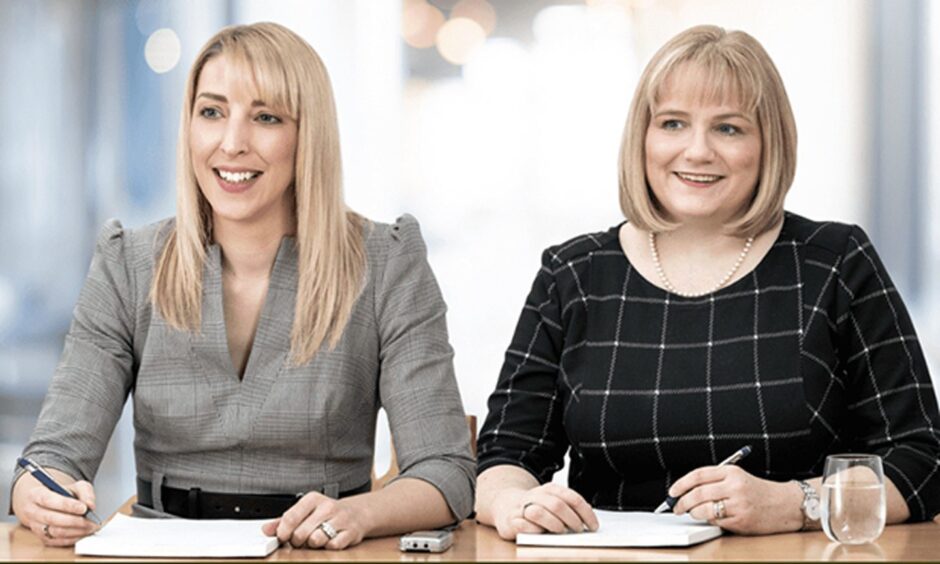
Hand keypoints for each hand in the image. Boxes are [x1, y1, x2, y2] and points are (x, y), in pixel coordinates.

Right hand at [11, 471, 98, 546]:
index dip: (67, 505)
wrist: (47, 504)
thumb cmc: (61, 493)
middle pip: (52, 518)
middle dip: (75, 521)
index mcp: (36, 494)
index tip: (83, 508)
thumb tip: (90, 505)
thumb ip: (85, 492)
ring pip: (55, 532)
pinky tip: (83, 533)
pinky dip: (73, 538)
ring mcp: (35, 527)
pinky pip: (57, 541)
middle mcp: (32, 512)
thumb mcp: (74, 486)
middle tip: (92, 520)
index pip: (49, 500)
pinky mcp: (42, 538)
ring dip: (76, 531)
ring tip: (90, 527)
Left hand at [262, 492, 369, 549]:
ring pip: (316, 540)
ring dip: (313, 545)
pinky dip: (328, 547)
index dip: (283, 532)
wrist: (357, 513)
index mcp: (313, 499)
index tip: (283, 536)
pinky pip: (332, 546)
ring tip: (316, 539)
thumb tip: (266, 530)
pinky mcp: (350, 532)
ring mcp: (340, 519)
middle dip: (298, 541)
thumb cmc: (327, 513)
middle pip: (301, 533)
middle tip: (302, 539)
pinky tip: (329, 540)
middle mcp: (327, 507)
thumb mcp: (305, 511)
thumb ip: (284, 520)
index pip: (290, 518)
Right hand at [491, 483, 598, 540]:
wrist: (506, 506)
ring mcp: (522, 507)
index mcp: (550, 489)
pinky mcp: (510, 520)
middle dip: (572, 520)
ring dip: (553, 524)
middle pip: (557, 505)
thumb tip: (588, 511)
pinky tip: (539, 533)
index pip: (572, 498)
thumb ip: (570, 506)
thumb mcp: (554, 502)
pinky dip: (533, 531)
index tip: (593, 526)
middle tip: (578, 530)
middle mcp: (535, 495)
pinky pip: (522, 525)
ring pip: (538, 512)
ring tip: (560, 531)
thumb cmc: (535, 507)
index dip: (585, 513)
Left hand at [669, 465, 802, 534]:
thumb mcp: (738, 477)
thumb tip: (686, 490)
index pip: (698, 475)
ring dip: (693, 513)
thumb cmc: (759, 491)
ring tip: (693, 512)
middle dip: (682, 502)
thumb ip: (714, 481)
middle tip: (676, 506)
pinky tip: (711, 518)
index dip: (681, 483)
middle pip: (697, 493)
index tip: (673, 491)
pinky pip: (716, 521)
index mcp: (731, 472)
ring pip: (703, 509)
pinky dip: (709, 520)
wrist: (786, 504)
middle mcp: (734, 486)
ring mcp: (738, 504)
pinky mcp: (741, 520)